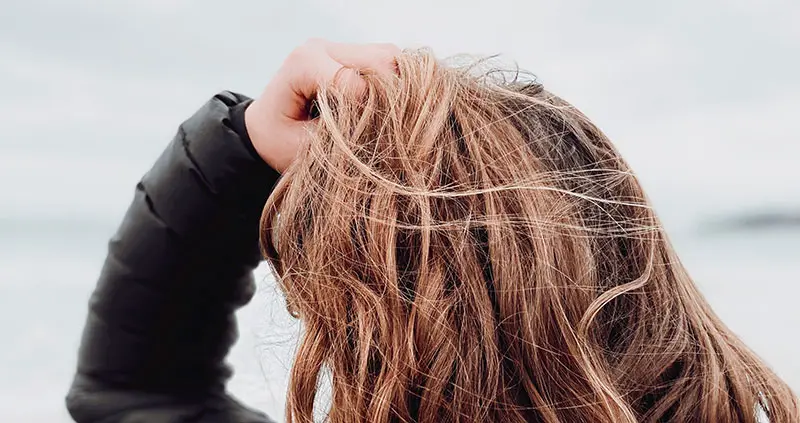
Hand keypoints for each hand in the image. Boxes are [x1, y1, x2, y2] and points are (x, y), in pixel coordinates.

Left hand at [244, 39, 400, 172]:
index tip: (368, 142)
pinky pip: (389, 63)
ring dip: (397, 89)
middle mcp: (322, 48)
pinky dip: (396, 85)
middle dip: (391, 99)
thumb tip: (383, 131)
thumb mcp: (303, 148)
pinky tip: (390, 108)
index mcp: (303, 64)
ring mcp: (339, 48)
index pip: (356, 83)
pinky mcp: (355, 56)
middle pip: (380, 61)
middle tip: (389, 131)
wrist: (265, 130)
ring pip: (391, 58)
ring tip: (390, 120)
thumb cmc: (279, 142)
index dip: (370, 115)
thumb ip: (339, 136)